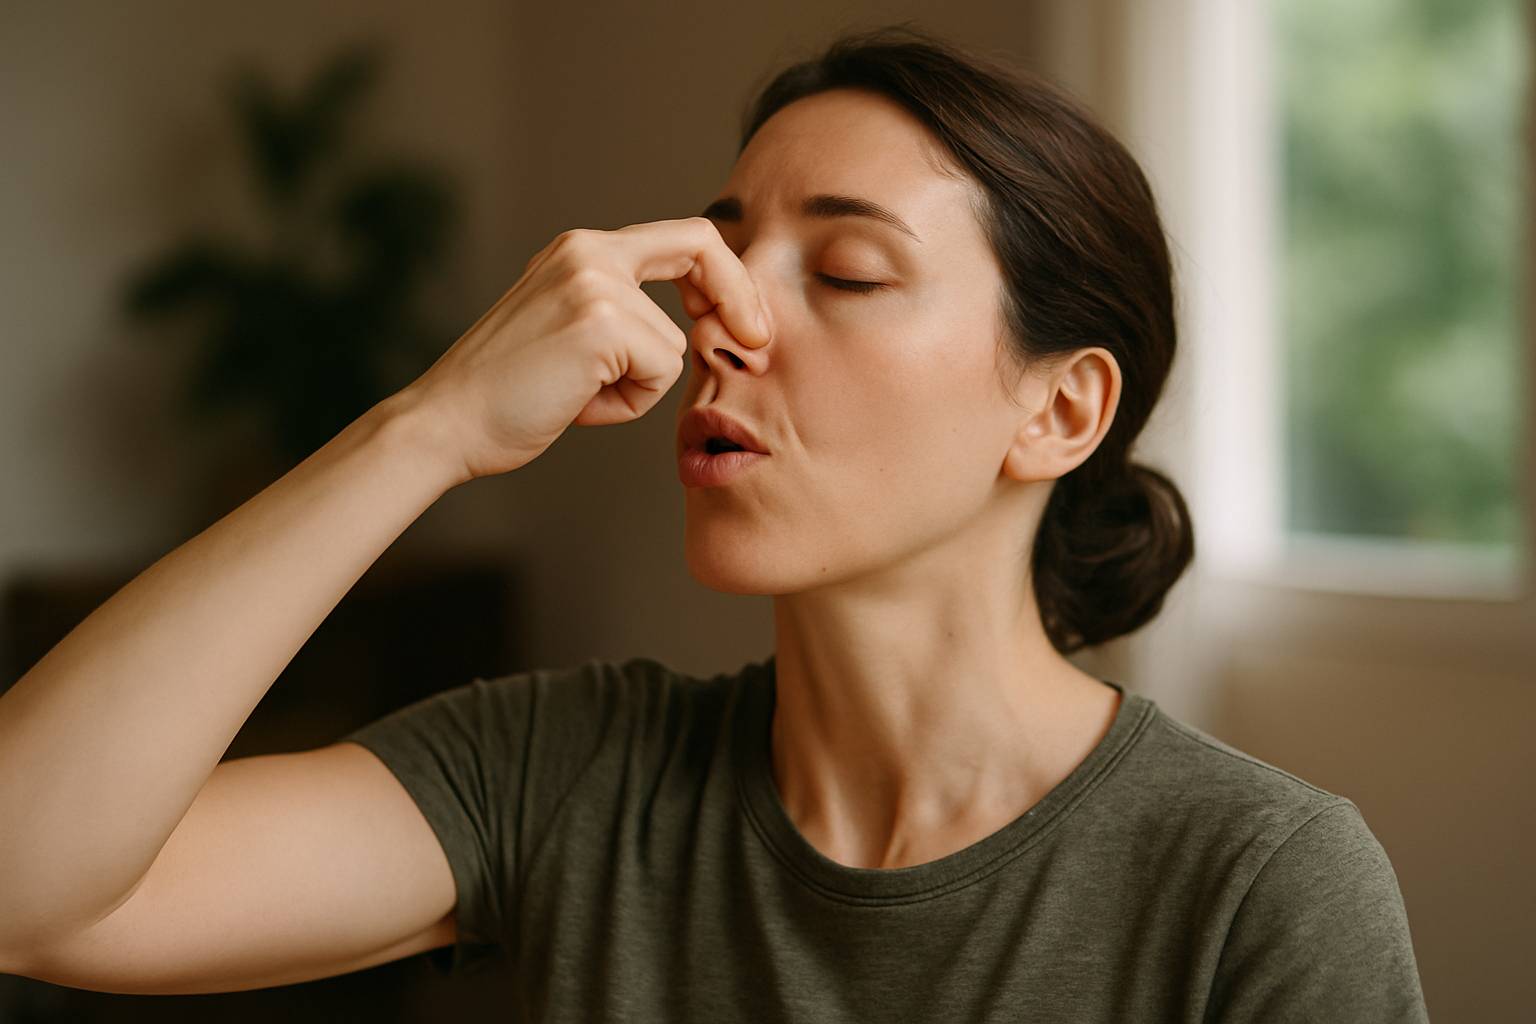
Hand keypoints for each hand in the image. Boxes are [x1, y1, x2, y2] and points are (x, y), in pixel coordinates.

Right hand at [394, 217, 772, 482]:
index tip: (746, 322)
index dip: (726, 276)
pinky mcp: (600, 322)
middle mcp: (587, 250)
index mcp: (581, 249)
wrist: (447, 422)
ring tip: (580, 396)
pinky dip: (628, 403)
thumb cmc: (509, 394)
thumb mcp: (571, 332)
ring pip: (675, 342)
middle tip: (757, 344)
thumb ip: (625, 315)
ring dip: (641, 387)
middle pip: (702, 247)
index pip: (682, 237)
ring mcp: (594, 282)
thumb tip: (708, 329)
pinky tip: (578, 404)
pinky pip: (660, 372)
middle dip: (740, 297)